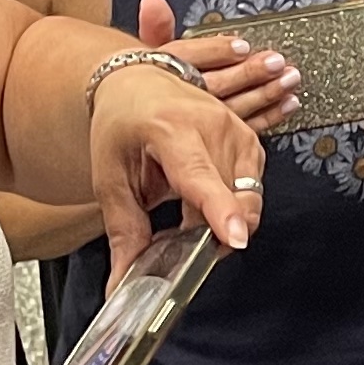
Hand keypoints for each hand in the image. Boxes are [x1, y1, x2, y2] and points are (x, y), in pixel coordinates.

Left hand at [90, 55, 269, 266]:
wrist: (138, 81)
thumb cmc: (121, 124)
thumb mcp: (111, 177)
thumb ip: (124, 232)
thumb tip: (124, 283)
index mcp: (170, 129)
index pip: (201, 177)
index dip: (219, 211)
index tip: (234, 238)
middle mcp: (211, 124)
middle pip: (230, 198)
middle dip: (212, 232)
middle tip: (180, 240)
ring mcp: (235, 129)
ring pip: (247, 199)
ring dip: (222, 219)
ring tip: (188, 213)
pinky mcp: (250, 138)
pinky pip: (252, 189)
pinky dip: (233, 204)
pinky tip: (206, 197)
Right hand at [134, 0, 301, 135]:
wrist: (144, 118)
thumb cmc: (152, 85)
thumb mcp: (151, 54)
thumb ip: (156, 27)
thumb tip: (153, 2)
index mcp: (163, 74)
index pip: (186, 60)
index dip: (215, 52)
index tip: (241, 46)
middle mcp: (181, 101)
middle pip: (214, 87)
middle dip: (247, 74)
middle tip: (276, 63)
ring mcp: (201, 124)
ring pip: (232, 111)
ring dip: (264, 95)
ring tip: (289, 81)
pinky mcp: (219, 141)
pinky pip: (245, 130)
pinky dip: (269, 116)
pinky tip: (288, 104)